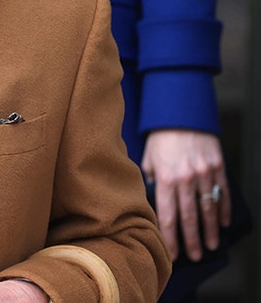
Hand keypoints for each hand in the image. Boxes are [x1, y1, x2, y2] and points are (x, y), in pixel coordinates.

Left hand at [141, 128, 230, 261]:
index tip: (172, 253)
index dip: (170, 236)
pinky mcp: (218, 168)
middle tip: (193, 256)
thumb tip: (152, 198)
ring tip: (209, 246)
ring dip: (209, 230)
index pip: (167, 215)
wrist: (182, 115)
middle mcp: (186, 179)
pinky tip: (222, 223)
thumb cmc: (160, 137)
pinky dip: (223, 210)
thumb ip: (150, 181)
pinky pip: (222, 193)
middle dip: (190, 239)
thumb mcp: (147, 159)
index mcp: (166, 179)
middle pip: (189, 216)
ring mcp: (204, 174)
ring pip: (208, 208)